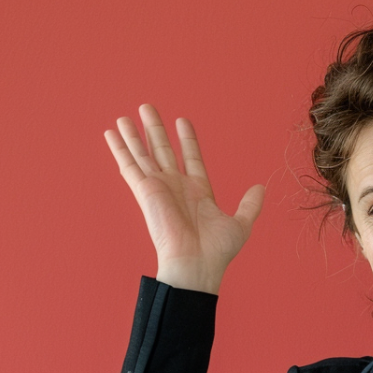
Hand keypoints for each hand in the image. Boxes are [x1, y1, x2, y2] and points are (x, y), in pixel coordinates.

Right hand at [105, 104, 263, 293]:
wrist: (197, 265)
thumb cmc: (217, 251)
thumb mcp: (240, 223)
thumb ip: (250, 204)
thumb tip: (261, 187)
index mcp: (198, 191)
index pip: (191, 157)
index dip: (187, 139)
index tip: (182, 121)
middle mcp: (176, 187)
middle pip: (163, 150)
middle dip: (156, 129)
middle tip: (147, 107)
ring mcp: (159, 187)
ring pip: (143, 154)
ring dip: (134, 134)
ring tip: (126, 115)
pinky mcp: (144, 191)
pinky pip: (128, 165)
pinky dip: (119, 149)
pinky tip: (110, 134)